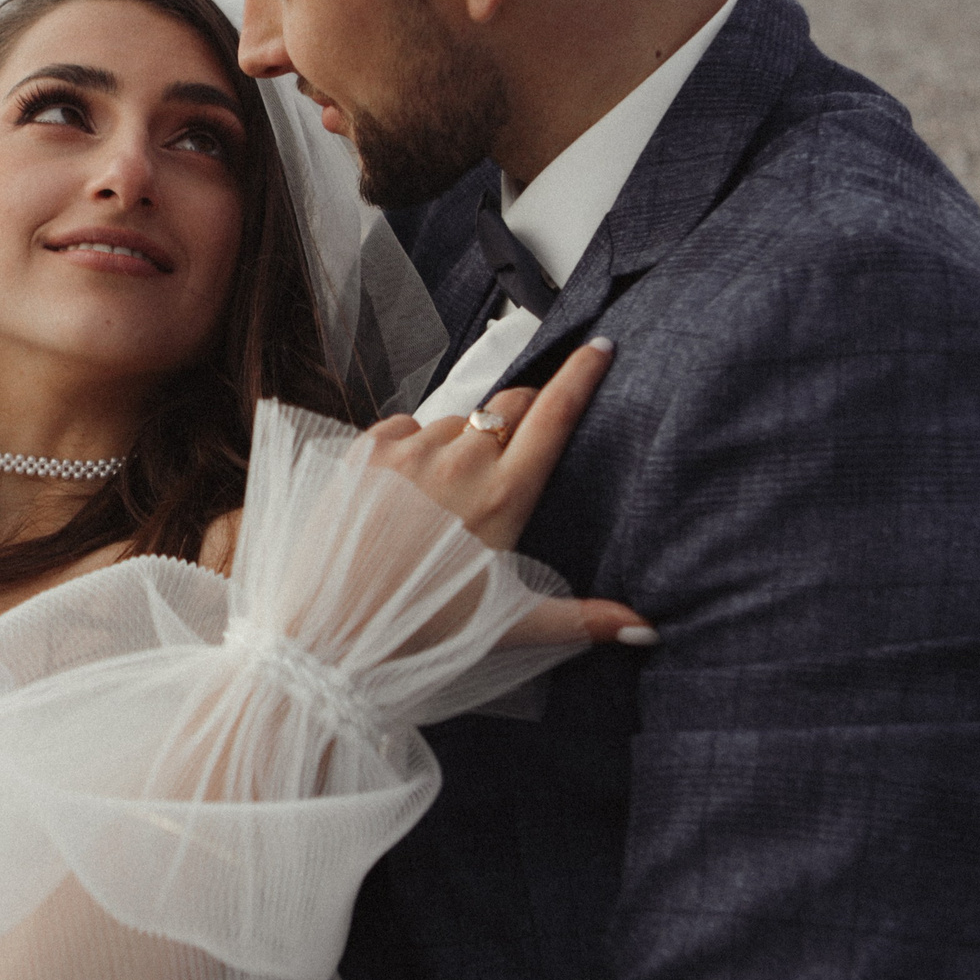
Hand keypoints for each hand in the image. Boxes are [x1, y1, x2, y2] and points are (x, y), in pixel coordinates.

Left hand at [367, 338, 651, 647]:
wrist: (332, 624)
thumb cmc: (422, 626)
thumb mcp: (508, 621)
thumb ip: (580, 617)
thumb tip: (647, 632)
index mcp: (505, 496)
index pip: (555, 417)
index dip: (581, 377)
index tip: (599, 348)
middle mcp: (460, 461)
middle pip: (508, 407)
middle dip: (522, 412)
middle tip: (513, 448)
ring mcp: (411, 449)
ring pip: (454, 421)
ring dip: (460, 442)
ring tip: (443, 497)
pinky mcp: (368, 448)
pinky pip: (404, 425)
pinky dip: (413, 444)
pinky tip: (406, 487)